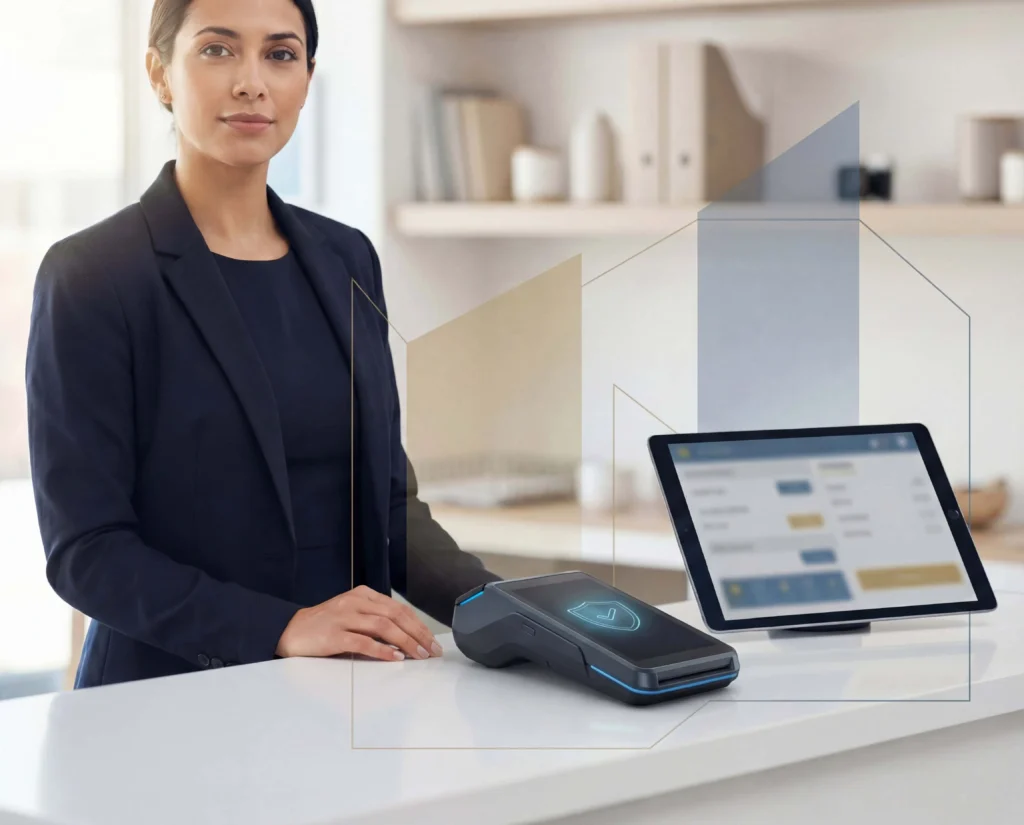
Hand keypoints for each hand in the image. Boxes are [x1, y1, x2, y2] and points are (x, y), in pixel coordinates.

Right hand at [275, 585, 443, 661]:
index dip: (418, 624)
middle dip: (418, 634)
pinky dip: (382, 650)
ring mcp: (344, 617)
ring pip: (383, 626)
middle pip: (395, 615)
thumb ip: (375, 619)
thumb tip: (407, 637)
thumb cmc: (325, 625)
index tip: (431, 641)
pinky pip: (363, 642)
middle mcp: (355, 602)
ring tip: (419, 655)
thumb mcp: (352, 613)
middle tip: (431, 650)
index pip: (398, 608)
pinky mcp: (333, 635)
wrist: (291, 630)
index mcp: (363, 594)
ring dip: (405, 642)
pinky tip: (394, 657)